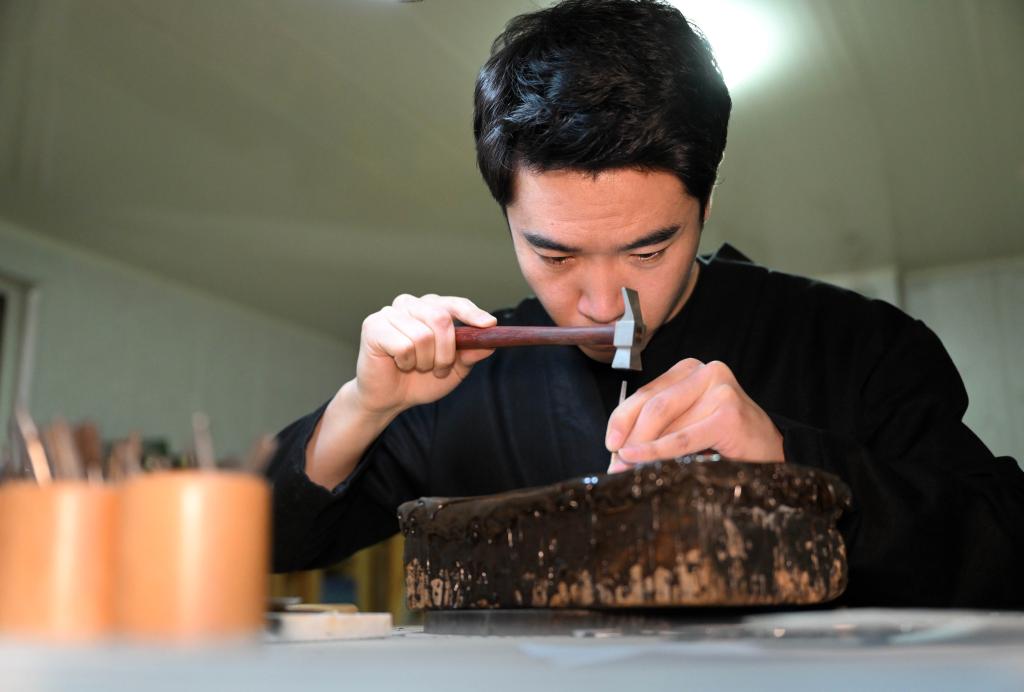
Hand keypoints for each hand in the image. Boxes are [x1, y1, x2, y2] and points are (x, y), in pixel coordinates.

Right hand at [354, 294, 496, 415]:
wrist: (389, 398)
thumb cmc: (420, 379)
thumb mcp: (454, 369)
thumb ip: (471, 354)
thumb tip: (492, 342)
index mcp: (429, 308)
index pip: (454, 303)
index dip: (472, 313)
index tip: (488, 325)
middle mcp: (410, 304)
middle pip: (440, 318)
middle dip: (446, 351)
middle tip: (440, 368)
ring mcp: (390, 313)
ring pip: (423, 335)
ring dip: (425, 361)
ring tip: (416, 367)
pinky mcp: (373, 326)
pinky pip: (403, 346)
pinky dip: (406, 362)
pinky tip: (399, 364)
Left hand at [605, 359, 783, 471]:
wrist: (772, 450)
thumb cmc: (724, 440)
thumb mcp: (686, 424)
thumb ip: (656, 427)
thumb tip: (616, 449)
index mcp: (689, 369)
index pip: (645, 394)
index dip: (621, 420)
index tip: (609, 444)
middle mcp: (705, 372)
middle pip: (652, 405)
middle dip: (629, 436)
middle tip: (615, 464)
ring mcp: (719, 389)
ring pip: (664, 421)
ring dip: (639, 448)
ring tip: (625, 469)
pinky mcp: (728, 413)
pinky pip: (681, 438)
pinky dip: (656, 451)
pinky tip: (637, 460)